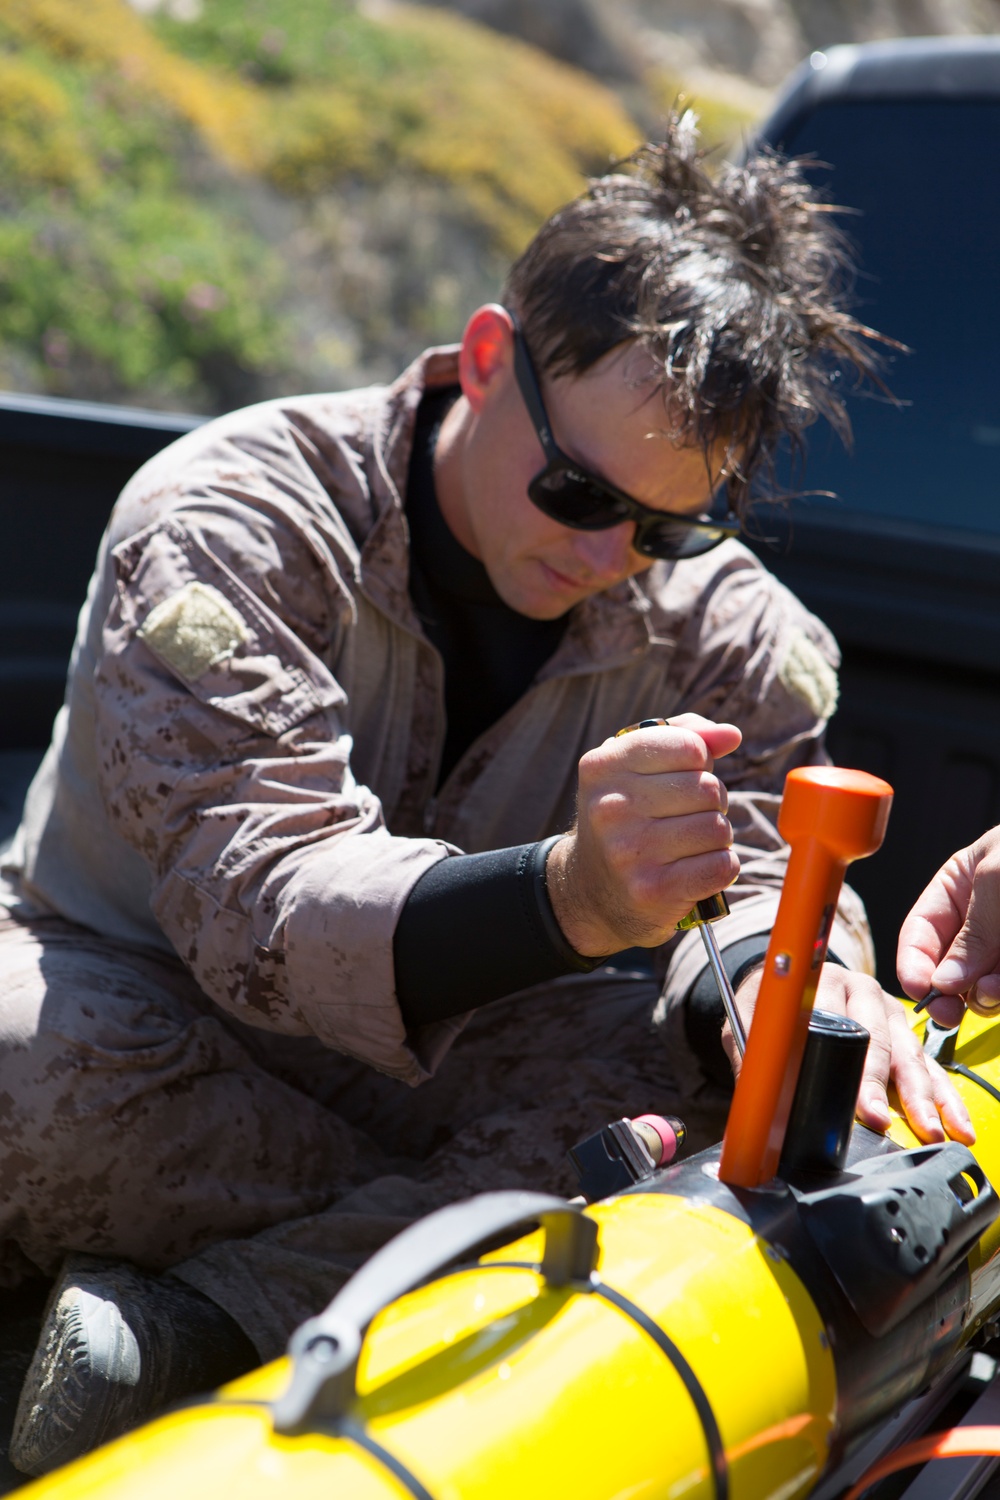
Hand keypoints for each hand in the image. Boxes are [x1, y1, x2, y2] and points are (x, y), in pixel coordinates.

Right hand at [546, 714, 740, 956]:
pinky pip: (722, 866)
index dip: (700, 761)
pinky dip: (721, 868)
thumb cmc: (628, 817)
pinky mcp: (652, 890)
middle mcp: (610, 808)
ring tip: (688, 844)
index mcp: (603, 767)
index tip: (681, 777)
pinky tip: (694, 869)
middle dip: (711, 802)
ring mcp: (630, 851)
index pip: (689, 746)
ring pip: (718, 828)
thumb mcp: (637, 767)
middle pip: (708, 788)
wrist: (592, 890)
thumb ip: (685, 737)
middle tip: (686, 817)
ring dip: (715, 837)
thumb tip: (731, 735)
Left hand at [722, 962, 974, 1144]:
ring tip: (932, 1130)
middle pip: (879, 1040)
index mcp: (821, 981)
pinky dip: (942, 1094)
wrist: (783, 983)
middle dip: (886, 1087)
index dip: (850, 1067)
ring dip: (922, 1096)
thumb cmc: (764, 1007)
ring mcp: (886, 1008)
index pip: (839, 1025)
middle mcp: (860, 989)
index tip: (859, 1105)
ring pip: (909, 1052)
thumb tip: (757, 1104)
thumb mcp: (747, 1024)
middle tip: (887, 1123)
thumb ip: (753, 1056)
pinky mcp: (903, 1029)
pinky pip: (927, 1062)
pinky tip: (955, 1120)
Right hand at [897, 827, 999, 1026]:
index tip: (921, 991)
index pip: (920, 933)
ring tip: (997, 988)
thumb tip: (944, 980)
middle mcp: (982, 922)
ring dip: (987, 996)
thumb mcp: (998, 875)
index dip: (913, 964)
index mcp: (959, 889)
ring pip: (983, 988)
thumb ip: (974, 930)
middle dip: (951, 989)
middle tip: (954, 1010)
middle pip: (949, 969)